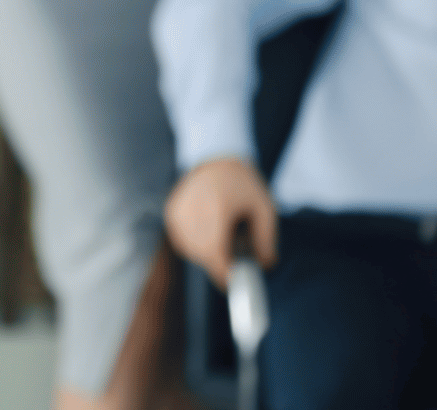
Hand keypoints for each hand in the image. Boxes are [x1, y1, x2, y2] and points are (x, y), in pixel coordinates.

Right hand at [165, 156, 277, 287]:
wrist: (215, 156)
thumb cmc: (242, 183)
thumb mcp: (264, 208)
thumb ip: (266, 240)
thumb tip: (265, 266)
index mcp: (215, 212)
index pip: (216, 258)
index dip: (228, 276)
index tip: (241, 281)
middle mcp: (191, 214)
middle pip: (205, 258)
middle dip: (223, 263)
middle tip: (239, 256)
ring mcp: (176, 215)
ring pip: (193, 252)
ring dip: (209, 254)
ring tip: (224, 234)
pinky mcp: (170, 214)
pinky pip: (183, 243)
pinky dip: (197, 244)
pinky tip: (209, 229)